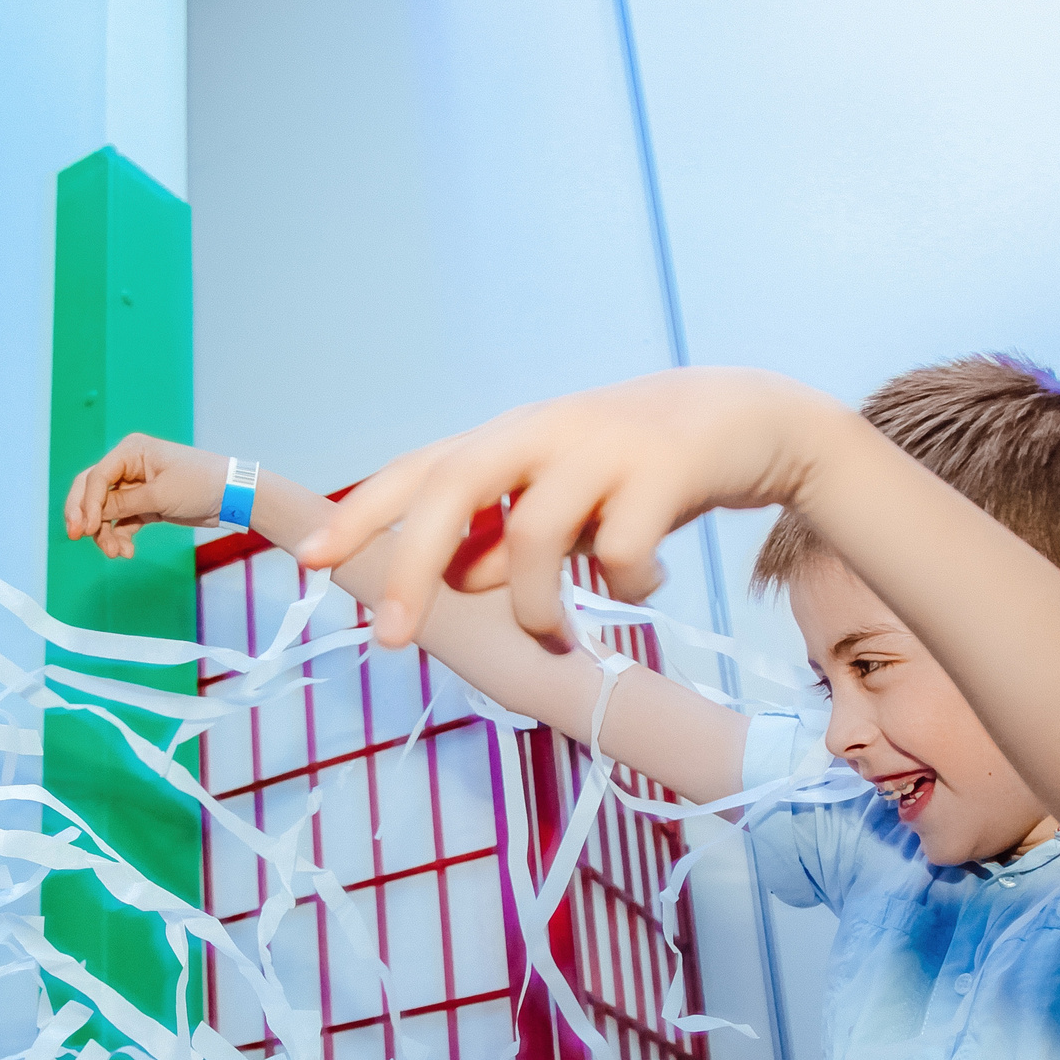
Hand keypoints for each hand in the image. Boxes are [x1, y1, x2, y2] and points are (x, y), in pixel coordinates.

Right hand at [63, 434, 232, 559]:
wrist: (232, 497)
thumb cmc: (200, 484)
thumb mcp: (159, 495)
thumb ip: (124, 505)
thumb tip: (93, 514)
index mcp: (131, 451)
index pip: (96, 477)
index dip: (86, 504)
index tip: (86, 529)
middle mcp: (129, 466)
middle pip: (92, 491)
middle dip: (84, 515)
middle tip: (76, 536)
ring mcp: (135, 487)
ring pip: (105, 511)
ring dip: (105, 533)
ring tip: (116, 553)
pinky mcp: (145, 505)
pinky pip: (122, 522)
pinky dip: (120, 537)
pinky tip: (126, 552)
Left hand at [294, 367, 829, 647]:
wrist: (749, 419)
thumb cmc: (634, 469)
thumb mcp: (560, 501)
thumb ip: (504, 536)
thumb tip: (456, 579)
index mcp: (509, 437)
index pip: (419, 469)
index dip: (362, 512)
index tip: (310, 561)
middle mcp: (544, 430)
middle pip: (453, 487)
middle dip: (413, 564)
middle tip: (391, 640)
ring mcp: (603, 444)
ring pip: (532, 535)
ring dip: (536, 605)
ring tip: (559, 630)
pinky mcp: (664, 470)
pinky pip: (619, 554)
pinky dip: (626, 587)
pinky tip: (647, 584)